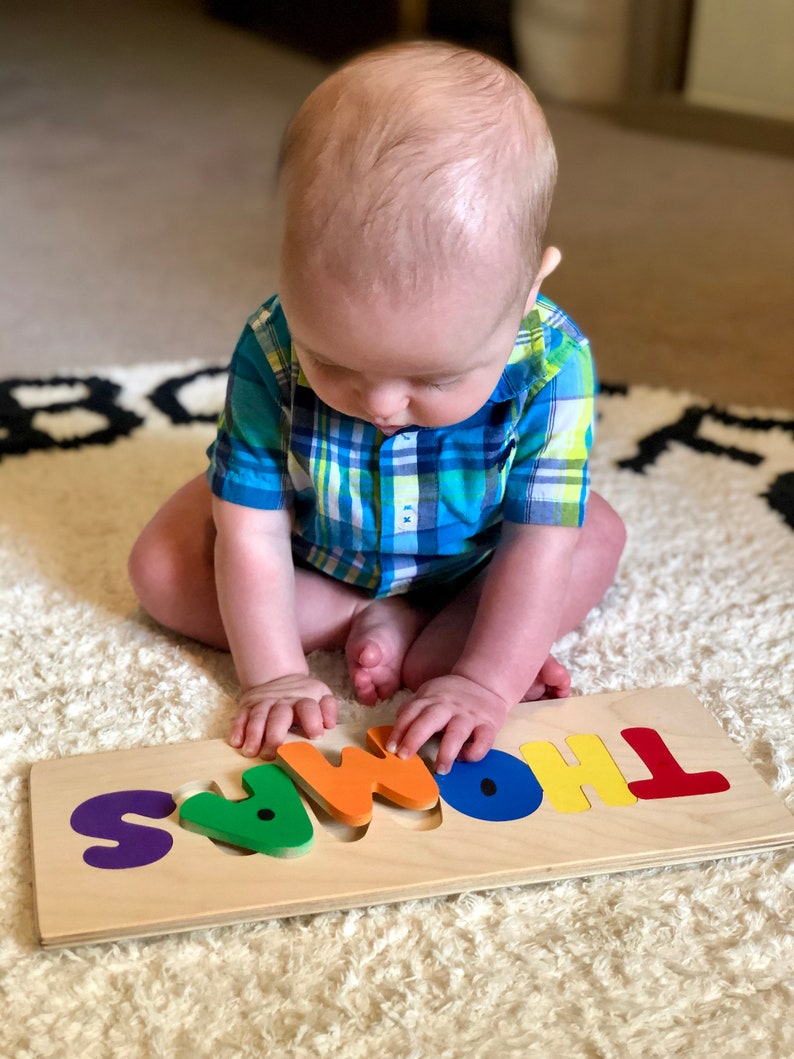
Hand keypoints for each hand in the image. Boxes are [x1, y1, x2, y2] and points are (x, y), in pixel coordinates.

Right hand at [230, 675, 337, 758]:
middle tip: (272, 754)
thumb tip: (329, 724)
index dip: (313, 721)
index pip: (308, 707)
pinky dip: (238, 728)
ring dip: (253, 734)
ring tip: (251, 752)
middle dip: (274, 735)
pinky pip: (241, 716)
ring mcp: (264, 702)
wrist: (280, 677)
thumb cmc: (304, 697)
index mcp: (304, 699)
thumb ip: (328, 709)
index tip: (315, 736)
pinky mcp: (248, 704)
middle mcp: (283, 700)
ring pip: (258, 716)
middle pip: (278, 715)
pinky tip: (237, 742)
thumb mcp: (321, 696)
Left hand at [386, 674, 509, 775]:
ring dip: (447, 752)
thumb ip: (414, 708)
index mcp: (431, 699)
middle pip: (429, 720)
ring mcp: (469, 715)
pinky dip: (474, 752)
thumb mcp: (430, 694)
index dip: (399, 730)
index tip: (391, 748)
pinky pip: (483, 740)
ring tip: (439, 769)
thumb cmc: (451, 696)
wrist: (485, 683)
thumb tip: (398, 726)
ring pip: (457, 733)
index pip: (411, 712)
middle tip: (404, 757)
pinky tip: (464, 758)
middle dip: (414, 738)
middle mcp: (448, 706)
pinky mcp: (488, 725)